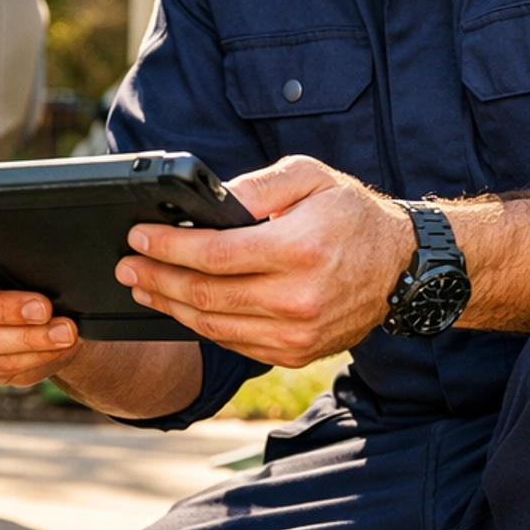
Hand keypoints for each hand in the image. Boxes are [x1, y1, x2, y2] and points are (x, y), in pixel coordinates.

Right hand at [0, 240, 80, 387]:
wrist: (44, 308)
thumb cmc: (25, 271)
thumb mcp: (16, 256)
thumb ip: (10, 255)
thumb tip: (36, 262)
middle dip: (5, 310)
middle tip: (43, 307)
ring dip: (29, 338)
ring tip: (63, 331)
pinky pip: (1, 365)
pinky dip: (35, 355)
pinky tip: (57, 346)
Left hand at [115, 154, 414, 363]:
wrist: (403, 268)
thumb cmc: (352, 215)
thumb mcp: (310, 177)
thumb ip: (257, 186)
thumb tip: (208, 202)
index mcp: (298, 250)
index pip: (214, 255)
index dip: (168, 248)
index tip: (137, 238)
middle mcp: (297, 299)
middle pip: (205, 295)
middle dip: (157, 279)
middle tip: (126, 266)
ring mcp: (296, 333)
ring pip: (214, 327)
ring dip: (171, 307)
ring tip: (143, 288)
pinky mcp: (295, 352)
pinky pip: (235, 344)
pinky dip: (202, 326)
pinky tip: (182, 308)